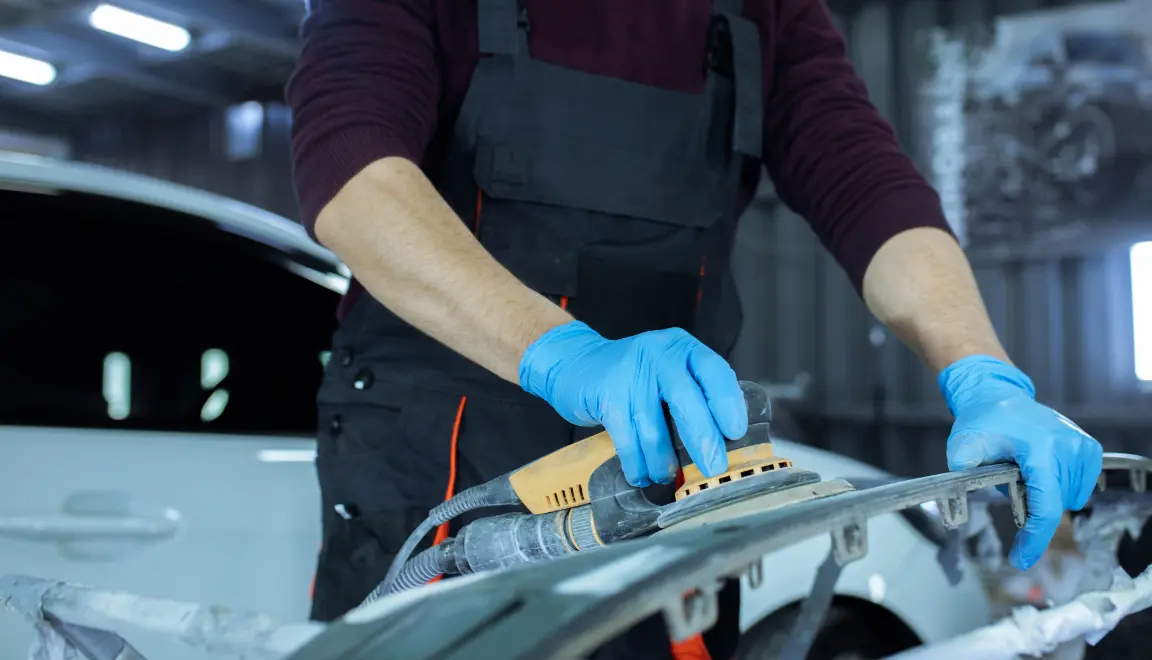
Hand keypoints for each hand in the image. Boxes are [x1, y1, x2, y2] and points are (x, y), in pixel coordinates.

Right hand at [519, 321, 747, 486]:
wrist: (574, 363)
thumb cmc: (631, 376)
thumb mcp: (666, 372)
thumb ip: (693, 395)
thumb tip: (724, 443)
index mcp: (681, 349)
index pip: (714, 371)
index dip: (727, 403)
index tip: (735, 432)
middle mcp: (658, 355)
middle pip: (687, 400)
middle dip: (703, 439)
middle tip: (713, 467)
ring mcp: (629, 374)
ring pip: (654, 428)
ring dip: (663, 461)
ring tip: (666, 477)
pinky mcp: (606, 394)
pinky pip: (627, 439)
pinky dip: (637, 463)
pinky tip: (641, 474)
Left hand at [940, 355, 1102, 570]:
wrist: (998, 395)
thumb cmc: (981, 421)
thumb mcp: (964, 444)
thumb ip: (961, 468)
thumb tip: (954, 497)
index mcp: (1043, 450)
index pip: (1046, 506)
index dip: (1034, 539)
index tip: (1020, 560)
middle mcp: (1069, 447)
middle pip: (1056, 505)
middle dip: (1031, 509)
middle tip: (1010, 487)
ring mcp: (1083, 447)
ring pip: (1069, 498)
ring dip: (1046, 496)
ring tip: (1023, 472)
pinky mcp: (1089, 448)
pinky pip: (1079, 485)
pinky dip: (1059, 486)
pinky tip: (1040, 470)